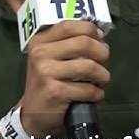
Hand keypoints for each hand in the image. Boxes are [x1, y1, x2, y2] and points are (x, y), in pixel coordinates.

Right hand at [19, 20, 109, 137]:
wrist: (34, 113)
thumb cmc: (47, 82)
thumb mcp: (49, 58)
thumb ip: (68, 44)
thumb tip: (99, 36)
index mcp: (39, 42)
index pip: (69, 25)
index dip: (90, 30)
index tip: (100, 39)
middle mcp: (40, 54)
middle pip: (84, 43)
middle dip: (102, 53)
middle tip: (104, 62)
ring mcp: (46, 73)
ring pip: (89, 66)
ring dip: (103, 75)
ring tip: (101, 80)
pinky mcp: (55, 92)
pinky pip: (88, 89)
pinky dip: (97, 93)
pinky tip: (94, 95)